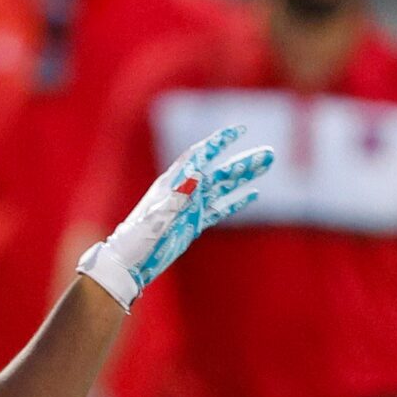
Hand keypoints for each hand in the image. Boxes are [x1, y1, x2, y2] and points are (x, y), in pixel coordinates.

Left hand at [79, 125, 275, 312]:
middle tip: (269, 154)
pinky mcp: (193, 225)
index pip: (200, 155)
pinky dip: (236, 202)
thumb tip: (199, 173)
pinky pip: (218, 210)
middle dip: (243, 162)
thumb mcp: (156, 216)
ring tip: (267, 163)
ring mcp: (189, 208)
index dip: (219, 142)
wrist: (127, 265)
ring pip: (223, 187)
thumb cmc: (136, 240)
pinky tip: (254, 194)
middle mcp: (183, 192)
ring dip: (244, 177)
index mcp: (173, 184)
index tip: (240, 130)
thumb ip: (177, 196)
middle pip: (219, 171)